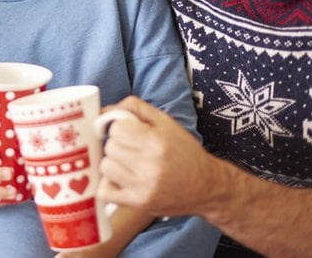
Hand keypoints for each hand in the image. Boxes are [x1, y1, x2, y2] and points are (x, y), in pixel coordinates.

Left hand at [97, 96, 212, 216]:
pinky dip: (109, 185)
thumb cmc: (184, 151)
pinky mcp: (138, 203)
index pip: (116, 129)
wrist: (207, 186)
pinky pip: (105, 192)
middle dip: (118, 145)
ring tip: (129, 165)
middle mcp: (150, 165)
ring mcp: (143, 187)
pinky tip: (123, 181)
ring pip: (105, 167)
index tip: (129, 133)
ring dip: (113, 164)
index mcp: (157, 142)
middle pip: (110, 147)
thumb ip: (135, 108)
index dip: (120, 129)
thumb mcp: (166, 122)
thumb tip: (103, 110)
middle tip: (132, 150)